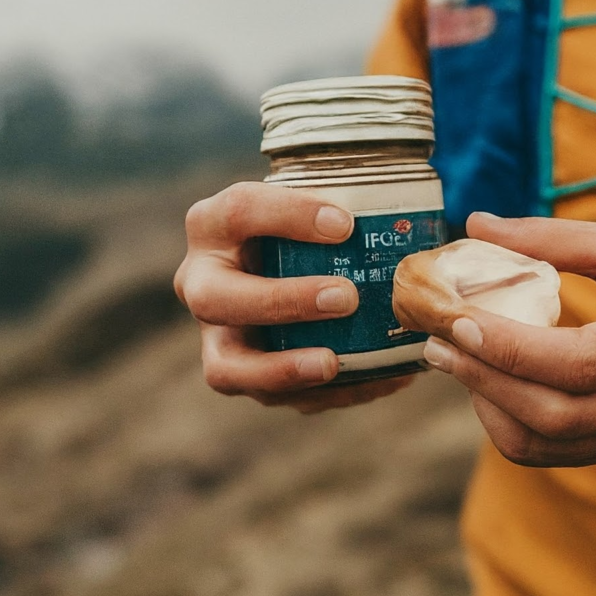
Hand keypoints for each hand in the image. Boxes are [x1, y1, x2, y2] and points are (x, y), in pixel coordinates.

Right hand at [174, 181, 414, 411]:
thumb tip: (393, 224)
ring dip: (282, 369)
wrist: (286, 257)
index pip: (241, 210)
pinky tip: (381, 380)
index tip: (346, 224)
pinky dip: (331, 393)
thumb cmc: (306, 223)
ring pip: (226, 367)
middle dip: (281, 301)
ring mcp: (217, 334)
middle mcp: (202, 281)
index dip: (290, 215)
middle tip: (344, 298)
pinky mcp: (245, 374)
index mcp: (214, 224)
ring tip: (333, 363)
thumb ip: (341, 199)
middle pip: (216, 298)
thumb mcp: (313, 198)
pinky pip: (277, 396)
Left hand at [421, 213, 595, 466]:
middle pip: (557, 413)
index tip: (458, 320)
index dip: (512, 347)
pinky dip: (511, 423)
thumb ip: (557, 237)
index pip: (581, 362)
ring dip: (490, 405)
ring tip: (458, 360)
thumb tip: (480, 224)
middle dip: (485, 379)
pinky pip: (555, 454)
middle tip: (437, 343)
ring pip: (549, 444)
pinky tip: (493, 383)